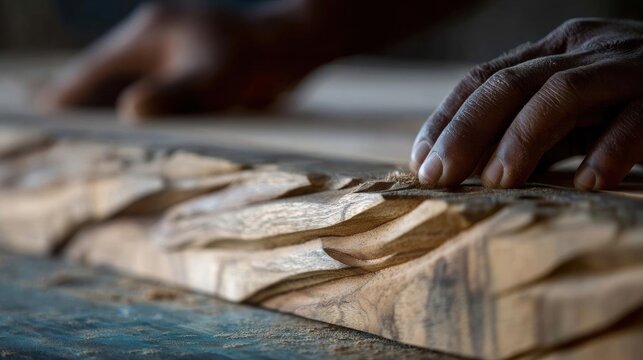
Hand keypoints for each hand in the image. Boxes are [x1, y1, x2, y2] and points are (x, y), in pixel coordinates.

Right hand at [38, 3, 331, 120]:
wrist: (292, 47)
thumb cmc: (256, 60)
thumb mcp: (217, 80)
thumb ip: (176, 95)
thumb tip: (132, 113)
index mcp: (150, 34)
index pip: (97, 69)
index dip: (70, 93)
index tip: (43, 115)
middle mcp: (154, 38)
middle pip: (107, 76)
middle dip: (85, 103)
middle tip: (59, 135)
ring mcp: (171, 50)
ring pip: (128, 83)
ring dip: (111, 107)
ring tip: (89, 140)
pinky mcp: (187, 64)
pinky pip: (153, 88)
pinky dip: (140, 108)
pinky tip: (134, 131)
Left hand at [410, 18, 642, 190]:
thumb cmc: (629, 106)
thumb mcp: (571, 117)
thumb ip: (529, 133)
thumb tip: (468, 167)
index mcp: (552, 51)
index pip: (483, 78)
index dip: (446, 119)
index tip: (420, 161)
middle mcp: (582, 49)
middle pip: (509, 85)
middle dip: (465, 132)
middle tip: (439, 177)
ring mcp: (625, 66)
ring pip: (560, 93)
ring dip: (521, 140)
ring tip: (495, 182)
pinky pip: (635, 117)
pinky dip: (609, 150)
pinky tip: (586, 184)